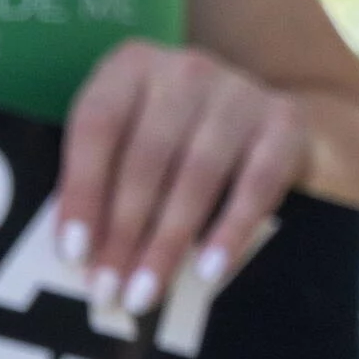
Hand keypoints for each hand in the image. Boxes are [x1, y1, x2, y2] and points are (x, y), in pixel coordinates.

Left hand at [57, 38, 309, 316]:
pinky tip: (208, 271)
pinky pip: (255, 185)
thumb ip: (105, 180)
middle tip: (109, 290)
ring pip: (197, 175)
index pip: (97, 125)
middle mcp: (185, 70)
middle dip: (123, 232)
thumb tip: (79, 253)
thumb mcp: (136, 143)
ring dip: (167, 241)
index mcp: (132, 66)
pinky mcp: (285, 123)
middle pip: (146, 157)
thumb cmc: (183, 144)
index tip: (73, 252)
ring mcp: (239, 93)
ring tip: (147, 291)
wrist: (271, 124)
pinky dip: (230, 231)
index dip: (82, 190)